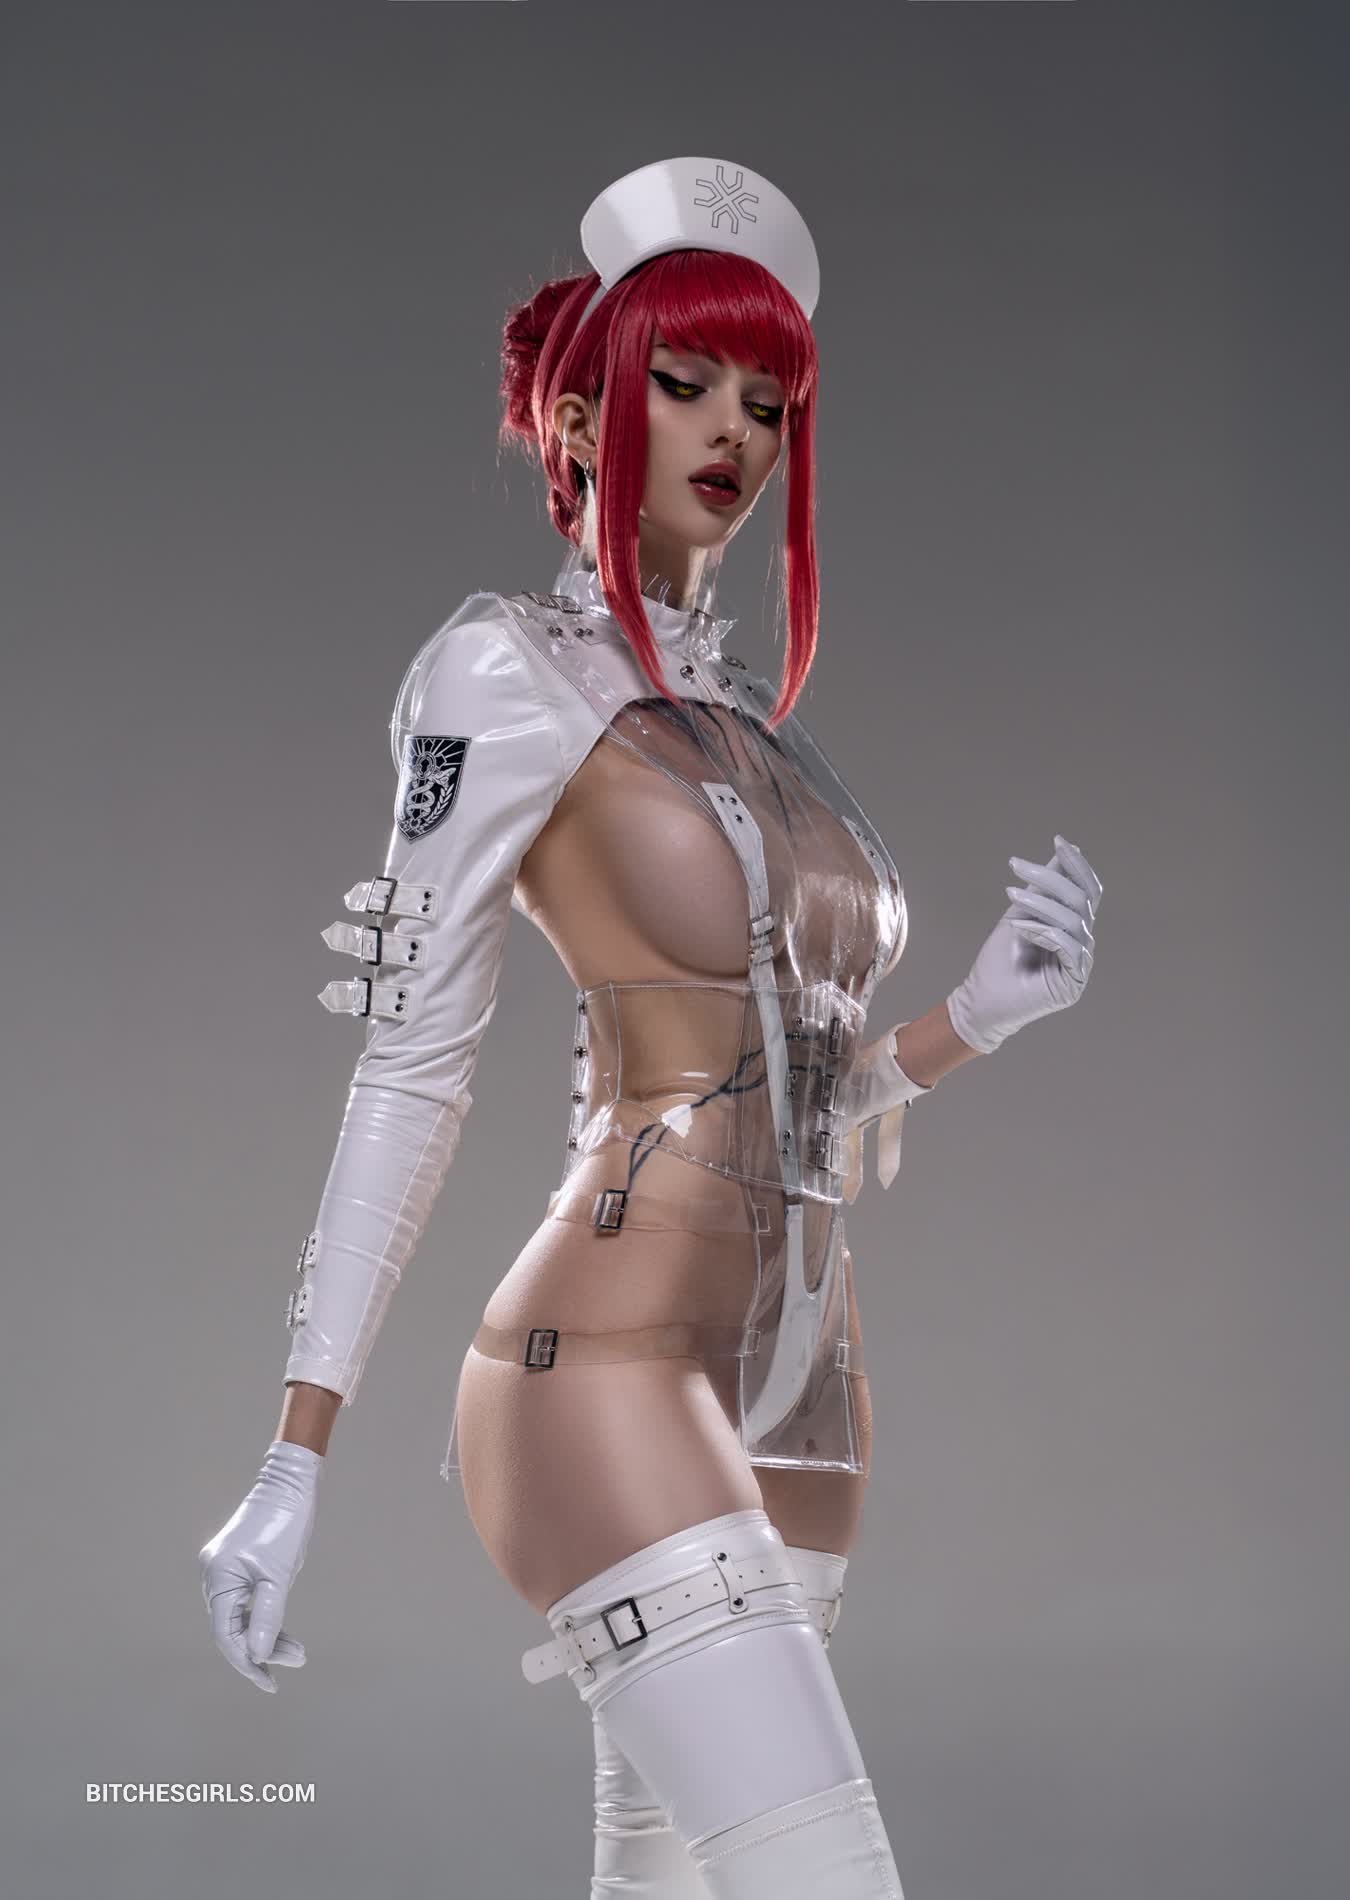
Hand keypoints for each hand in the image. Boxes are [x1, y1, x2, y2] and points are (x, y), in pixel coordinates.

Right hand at [198, 1440, 321, 1692]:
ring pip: (240, 1617)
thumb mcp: (280, 1575)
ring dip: (266, 1636)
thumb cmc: (286, 1524)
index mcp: (218, 1578)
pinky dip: (263, 1617)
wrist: (291, 1483)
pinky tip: (282, 1633)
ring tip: (298, 1651)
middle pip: (232, 1629)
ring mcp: (223, 1570)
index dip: (247, 1664)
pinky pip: (245, 1602)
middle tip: (297, 1660)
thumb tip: (258, 1656)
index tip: (270, 1684)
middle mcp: (213, 1575)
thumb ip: (268, 1617)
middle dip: (262, 1650)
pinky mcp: (236, 1565)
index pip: (226, 1636)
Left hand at [945, 834, 1102, 1055]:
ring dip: (1040, 905)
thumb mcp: (1021, 912)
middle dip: (1049, 878)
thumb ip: (1044, 887)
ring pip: (1073, 921)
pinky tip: (1020, 927)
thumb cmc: (998, 960)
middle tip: (1015, 865)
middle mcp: (1082, 943)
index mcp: (1073, 927)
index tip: (1059, 841)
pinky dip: (1044, 932)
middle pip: (1080, 901)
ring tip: (1011, 896)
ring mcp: (1080, 964)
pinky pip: (1069, 947)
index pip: (1087, 891)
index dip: (1077, 865)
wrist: (981, 999)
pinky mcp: (1073, 983)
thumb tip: (1067, 850)